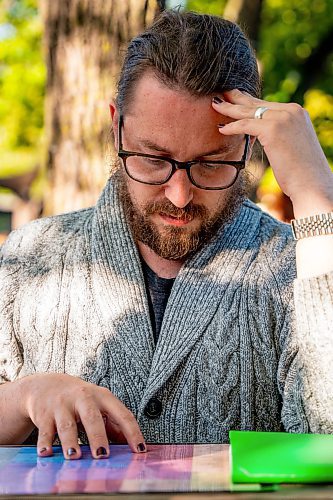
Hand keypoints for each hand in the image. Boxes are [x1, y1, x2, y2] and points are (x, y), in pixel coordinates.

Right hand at [19, 373, 145, 458]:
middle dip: (97, 437)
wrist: (47, 385)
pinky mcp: (44, 414)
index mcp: (103, 397)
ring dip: (70, 442)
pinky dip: (45, 443)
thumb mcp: (99, 405)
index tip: (139, 450)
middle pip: (92, 418)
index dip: (132, 432)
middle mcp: (83, 398)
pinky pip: (45, 431)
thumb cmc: (80, 399)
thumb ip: (114, 425)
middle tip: (103, 456)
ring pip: (67, 425)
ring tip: (74, 457)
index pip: (122, 414)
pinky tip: (46, 453)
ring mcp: (62, 406)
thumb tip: (130, 447)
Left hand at [212, 90, 332, 217]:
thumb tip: (259, 135)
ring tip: (215, 106)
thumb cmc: (301, 172)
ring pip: (249, 111)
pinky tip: (221, 129)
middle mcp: (292, 111)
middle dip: (237, 99)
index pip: (267, 104)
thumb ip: (278, 135)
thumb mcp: (291, 145)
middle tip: (221, 95)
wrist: (312, 184)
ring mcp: (283, 118)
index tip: (235, 100)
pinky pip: (246, 125)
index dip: (249, 102)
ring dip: (229, 109)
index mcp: (297, 113)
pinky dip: (232, 126)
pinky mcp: (273, 129)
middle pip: (257, 103)